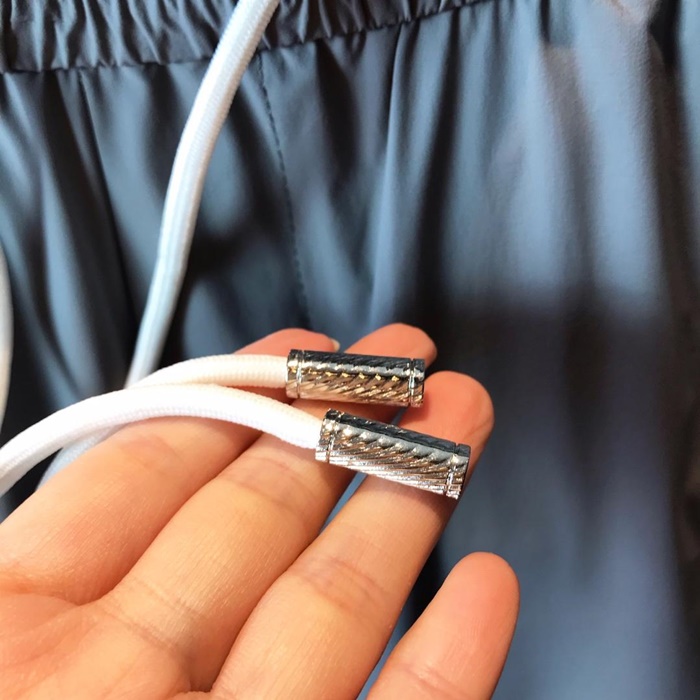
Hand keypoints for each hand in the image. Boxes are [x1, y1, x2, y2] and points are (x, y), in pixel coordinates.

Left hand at [0, 324, 517, 698]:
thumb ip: (69, 509)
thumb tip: (159, 422)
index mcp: (26, 625)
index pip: (157, 467)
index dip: (238, 391)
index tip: (307, 346)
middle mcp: (125, 677)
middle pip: (258, 516)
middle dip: (340, 423)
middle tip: (412, 366)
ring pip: (331, 608)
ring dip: (404, 511)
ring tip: (461, 425)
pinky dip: (443, 665)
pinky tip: (486, 593)